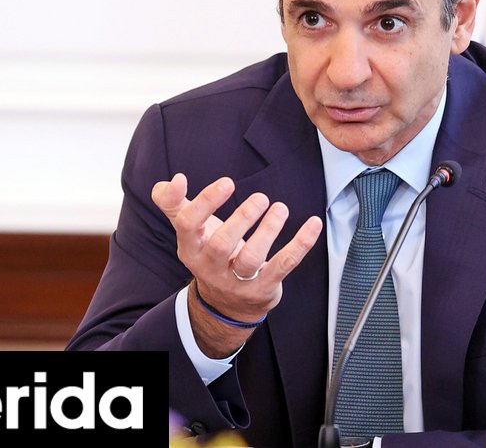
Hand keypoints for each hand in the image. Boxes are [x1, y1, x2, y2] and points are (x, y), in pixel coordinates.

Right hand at [153, 173, 322, 356]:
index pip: (189, 224)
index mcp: (190, 247)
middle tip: (261, 197)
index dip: (205, 202)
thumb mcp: (191, 231)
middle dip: (242, 219)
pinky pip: (282, 266)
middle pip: (221, 244)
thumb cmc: (211, 254)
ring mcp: (237, 280)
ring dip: (268, 231)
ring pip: (251, 258)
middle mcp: (210, 266)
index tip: (227, 182)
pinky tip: (313, 224)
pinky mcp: (263, 288)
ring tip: (279, 208)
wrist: (227, 305)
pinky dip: (300, 245)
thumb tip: (173, 180)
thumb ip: (174, 203)